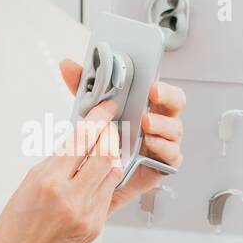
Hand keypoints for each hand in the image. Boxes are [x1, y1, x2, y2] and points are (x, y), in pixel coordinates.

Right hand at [0, 98, 121, 242]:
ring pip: (113, 173)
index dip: (97, 119)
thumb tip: (79, 140)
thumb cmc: (15, 226)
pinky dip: (106, 180)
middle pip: (105, 154)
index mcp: (49, 181)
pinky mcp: (96, 227)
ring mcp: (87, 214)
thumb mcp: (28, 183)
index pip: (82, 140)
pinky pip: (108, 194)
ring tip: (106, 147)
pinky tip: (99, 174)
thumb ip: (56, 161)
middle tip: (110, 124)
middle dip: (110, 134)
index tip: (105, 108)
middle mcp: (71, 197)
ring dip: (112, 156)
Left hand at [59, 58, 184, 213]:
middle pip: (176, 103)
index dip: (161, 85)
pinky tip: (149, 144)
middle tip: (152, 94)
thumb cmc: (105, 141)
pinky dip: (162, 148)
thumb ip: (83, 89)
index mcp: (149, 105)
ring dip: (161, 124)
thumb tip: (66, 65)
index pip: (163, 89)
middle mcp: (161, 121)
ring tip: (145, 123)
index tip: (150, 83)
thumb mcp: (92, 112)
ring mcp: (165, 142)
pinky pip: (171, 154)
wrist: (102, 177)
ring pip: (174, 129)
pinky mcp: (163, 163)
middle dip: (167, 96)